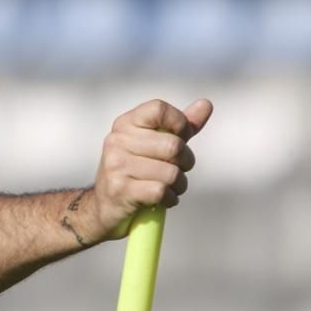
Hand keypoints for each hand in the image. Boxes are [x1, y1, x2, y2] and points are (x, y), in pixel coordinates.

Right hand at [80, 99, 212, 241]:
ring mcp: (116, 165)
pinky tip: (163, 199)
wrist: (104, 206)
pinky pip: (161, 191)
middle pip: (173, 146)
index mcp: (126, 123)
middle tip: (179, 169)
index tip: (182, 137)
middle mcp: (117, 141)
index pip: (159, 109)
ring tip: (170, 187)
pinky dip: (170, 199)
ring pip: (171, 173)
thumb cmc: (134, 171)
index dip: (180, 123)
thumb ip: (180, 126)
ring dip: (179, 185)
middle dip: (186, 162)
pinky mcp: (120, 190)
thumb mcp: (154, 144)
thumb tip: (206, 104)